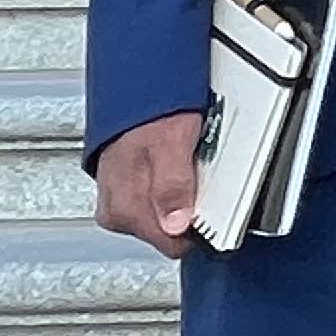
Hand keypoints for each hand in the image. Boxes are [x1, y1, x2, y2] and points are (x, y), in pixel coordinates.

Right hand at [93, 109, 203, 258]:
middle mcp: (119, 214)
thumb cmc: (150, 111)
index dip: (202, 227)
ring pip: (169, 219)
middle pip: (173, 233)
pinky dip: (176, 189)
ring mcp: (121, 206)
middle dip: (194, 209)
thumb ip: (172, 185)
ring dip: (186, 198)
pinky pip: (161, 204)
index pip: (175, 244)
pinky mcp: (127, 197)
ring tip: (189, 165)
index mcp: (126, 209)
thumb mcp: (170, 142)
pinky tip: (180, 166)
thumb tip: (176, 224)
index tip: (217, 204)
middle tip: (201, 173)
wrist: (133, 91)